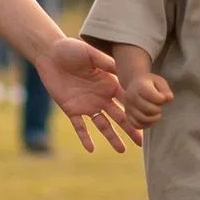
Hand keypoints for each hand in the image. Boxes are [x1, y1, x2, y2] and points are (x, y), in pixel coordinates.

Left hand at [34, 37, 138, 152]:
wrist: (49, 54)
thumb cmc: (71, 49)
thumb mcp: (90, 53)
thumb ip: (106, 62)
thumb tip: (124, 70)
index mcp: (108, 84)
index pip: (126, 99)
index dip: (137, 109)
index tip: (150, 119)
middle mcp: (100, 97)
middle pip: (119, 116)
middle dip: (130, 128)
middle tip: (141, 143)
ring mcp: (87, 105)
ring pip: (103, 125)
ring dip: (112, 137)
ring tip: (122, 150)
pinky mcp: (71, 109)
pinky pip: (80, 127)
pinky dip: (85, 138)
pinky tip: (91, 149)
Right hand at [122, 72, 173, 129]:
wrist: (135, 84)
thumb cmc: (150, 84)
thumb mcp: (159, 82)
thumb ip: (165, 90)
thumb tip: (169, 98)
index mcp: (140, 86)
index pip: (156, 98)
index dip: (163, 99)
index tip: (162, 97)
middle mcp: (130, 96)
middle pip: (149, 109)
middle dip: (158, 109)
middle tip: (159, 106)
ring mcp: (127, 107)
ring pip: (143, 119)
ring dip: (153, 119)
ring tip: (156, 113)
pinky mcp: (127, 115)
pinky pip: (137, 125)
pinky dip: (146, 124)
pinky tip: (150, 119)